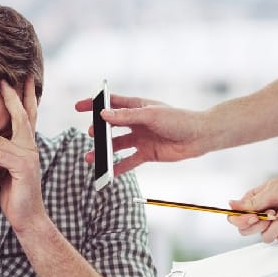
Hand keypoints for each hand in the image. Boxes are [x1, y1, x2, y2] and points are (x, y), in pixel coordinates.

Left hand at [0, 79, 45, 230]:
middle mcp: (30, 147)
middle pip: (22, 116)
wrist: (27, 217)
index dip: (24, 95)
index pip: (27, 114)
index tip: (22, 77)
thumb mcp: (7, 166)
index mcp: (27, 144)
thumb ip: (1, 149)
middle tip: (2, 80)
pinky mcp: (21, 171)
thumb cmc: (15, 191)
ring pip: (1, 138)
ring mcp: (28, 158)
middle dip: (12, 97)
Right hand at [74, 95, 206, 174]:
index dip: (94, 104)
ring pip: (117, 145)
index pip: (111, 103)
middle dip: (98, 131)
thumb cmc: (178, 120)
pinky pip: (128, 161)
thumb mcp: (150, 115)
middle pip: (111, 126)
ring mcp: (140, 138)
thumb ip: (126, 116)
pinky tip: (107, 173)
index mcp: (137, 107)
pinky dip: (118, 167)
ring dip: (104, 151)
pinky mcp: (146, 153)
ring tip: (91, 157)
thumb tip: (103, 115)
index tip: (78, 107)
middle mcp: (136, 122)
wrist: (199, 137)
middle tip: (91, 134)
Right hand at [227, 169, 277, 242]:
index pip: (235, 219)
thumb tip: (230, 205)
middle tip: (272, 214)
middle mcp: (260, 215)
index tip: (255, 217)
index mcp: (251, 203)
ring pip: (265, 237)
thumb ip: (251, 203)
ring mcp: (273, 224)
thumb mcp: (271, 192)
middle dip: (261, 225)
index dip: (242, 221)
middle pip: (246, 231)